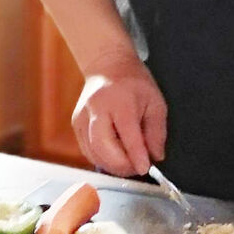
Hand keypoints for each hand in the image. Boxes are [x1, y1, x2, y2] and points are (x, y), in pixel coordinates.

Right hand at [72, 59, 166, 177]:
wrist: (106, 65)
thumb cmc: (133, 82)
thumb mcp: (155, 102)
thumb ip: (157, 131)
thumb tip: (156, 155)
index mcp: (120, 101)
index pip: (127, 135)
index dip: (136, 155)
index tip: (145, 168)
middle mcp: (97, 110)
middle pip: (104, 148)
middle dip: (122, 165)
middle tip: (137, 168)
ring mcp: (83, 118)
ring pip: (93, 153)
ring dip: (112, 165)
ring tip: (129, 162)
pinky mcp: (76, 125)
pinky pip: (87, 151)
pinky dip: (101, 159)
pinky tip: (115, 156)